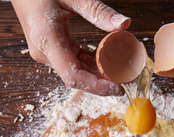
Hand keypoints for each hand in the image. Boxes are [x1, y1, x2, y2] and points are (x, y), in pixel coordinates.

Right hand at [11, 0, 130, 95]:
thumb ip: (98, 11)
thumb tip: (124, 24)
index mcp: (47, 40)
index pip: (73, 76)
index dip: (97, 87)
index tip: (118, 88)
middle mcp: (45, 52)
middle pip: (77, 78)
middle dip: (102, 82)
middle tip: (128, 79)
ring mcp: (47, 52)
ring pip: (76, 72)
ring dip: (98, 74)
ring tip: (122, 72)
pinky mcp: (51, 49)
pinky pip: (73, 62)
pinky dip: (91, 64)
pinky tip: (108, 62)